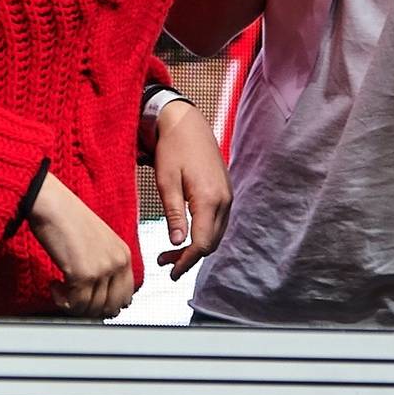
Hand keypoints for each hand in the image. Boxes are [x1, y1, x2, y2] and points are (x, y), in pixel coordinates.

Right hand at [27, 174, 135, 319]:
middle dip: (91, 309)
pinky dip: (62, 300)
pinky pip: (75, 304)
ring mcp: (102, 269)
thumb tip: (101, 294)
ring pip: (92, 309)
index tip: (92, 303)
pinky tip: (55, 286)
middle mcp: (117, 262)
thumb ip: (105, 264)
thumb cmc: (68, 217)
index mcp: (123, 254)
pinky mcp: (83, 274)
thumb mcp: (98, 240)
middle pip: (111, 307)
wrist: (51, 203)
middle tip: (74, 300)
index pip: (126, 296)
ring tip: (61, 289)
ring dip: (74, 305)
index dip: (107, 305)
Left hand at [149, 101, 232, 277]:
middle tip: (165, 263)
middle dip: (190, 257)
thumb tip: (177, 243)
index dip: (187, 262)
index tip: (171, 273)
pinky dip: (204, 233)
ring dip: (197, 247)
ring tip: (172, 253)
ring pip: (216, 234)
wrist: (186, 121)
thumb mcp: (166, 181)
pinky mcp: (225, 191)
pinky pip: (218, 222)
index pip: (203, 243)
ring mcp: (227, 195)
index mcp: (210, 199)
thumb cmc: (172, 148)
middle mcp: (224, 200)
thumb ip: (174, 213)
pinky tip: (187, 234)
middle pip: (212, 242)